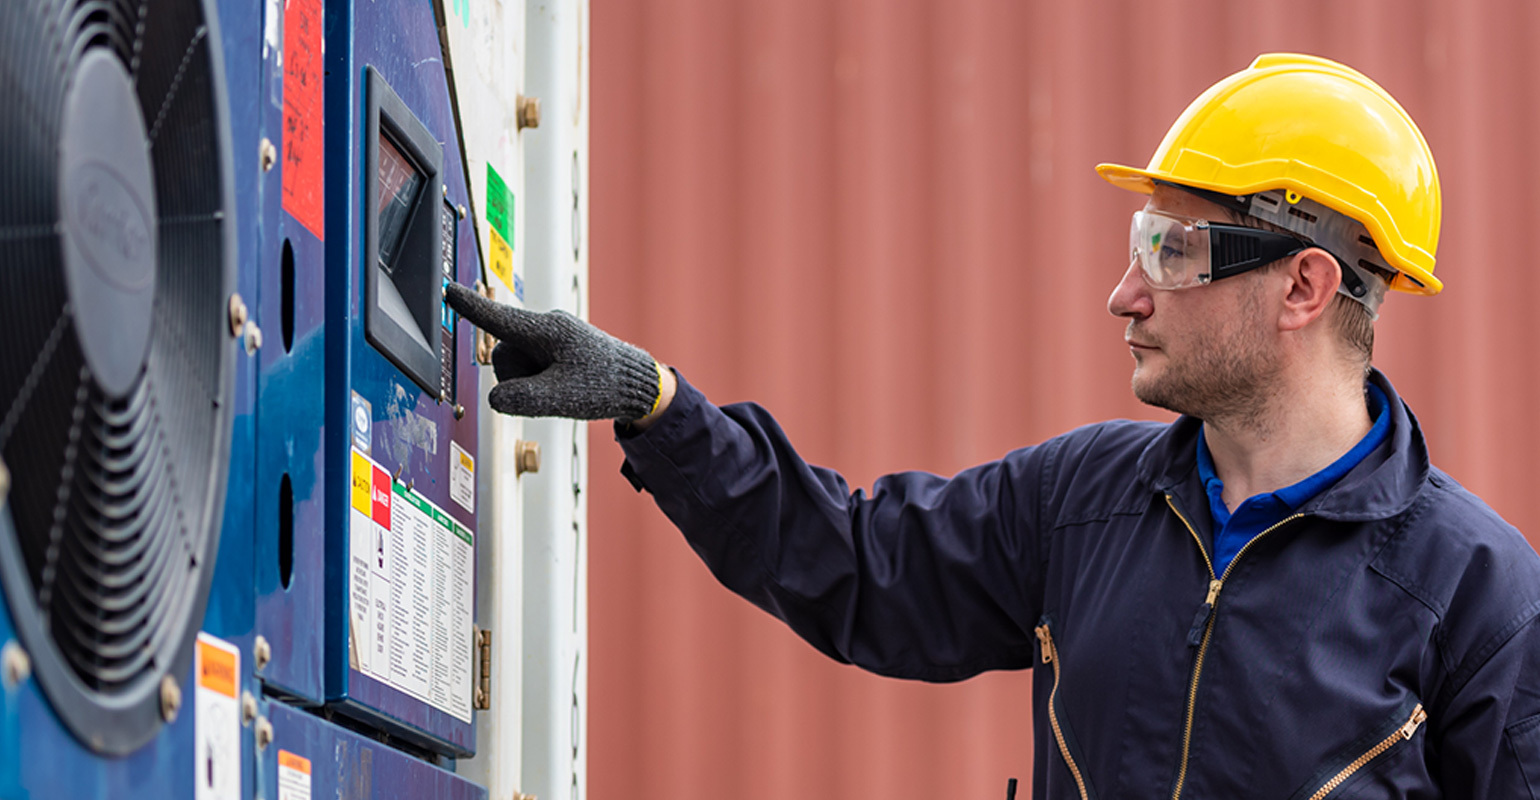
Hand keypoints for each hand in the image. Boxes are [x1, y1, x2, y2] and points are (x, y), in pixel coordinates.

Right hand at [445, 282, 662, 420]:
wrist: (637, 383)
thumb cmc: (605, 385)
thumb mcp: (561, 398)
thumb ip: (522, 399)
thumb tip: (495, 399)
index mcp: (547, 331)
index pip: (498, 319)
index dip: (470, 307)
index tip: (448, 290)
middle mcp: (546, 327)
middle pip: (504, 355)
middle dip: (519, 378)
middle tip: (553, 389)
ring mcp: (551, 337)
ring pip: (516, 364)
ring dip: (531, 382)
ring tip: (564, 386)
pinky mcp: (555, 348)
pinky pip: (530, 366)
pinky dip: (540, 382)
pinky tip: (564, 385)